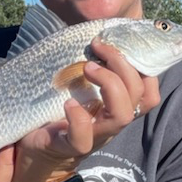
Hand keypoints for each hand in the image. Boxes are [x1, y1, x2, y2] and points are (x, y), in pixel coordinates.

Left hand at [8, 38, 159, 181]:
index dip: (147, 71)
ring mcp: (93, 136)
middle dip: (123, 66)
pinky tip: (68, 102)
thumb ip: (91, 68)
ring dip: (110, 85)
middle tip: (98, 48)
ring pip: (121, 116)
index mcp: (115, 107)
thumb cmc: (54, 112)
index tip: (123, 46)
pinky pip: (83, 138)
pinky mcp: (69, 146)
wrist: (32, 147)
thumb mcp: (76, 88)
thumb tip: (96, 33)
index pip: (148, 94)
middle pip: (139, 98)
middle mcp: (110, 123)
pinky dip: (78, 117)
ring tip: (88, 68)